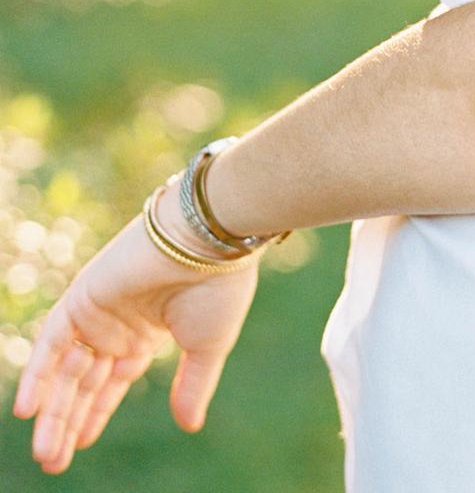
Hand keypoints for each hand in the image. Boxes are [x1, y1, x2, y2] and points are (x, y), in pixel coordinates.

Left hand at [10, 203, 260, 474]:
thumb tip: (190, 426)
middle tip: (52, 462)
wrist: (209, 240)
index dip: (96, 412)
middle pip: (84, 382)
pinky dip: (38, 373)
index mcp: (148, 334)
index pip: (112, 381)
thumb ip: (193, 385)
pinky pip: (50, 342)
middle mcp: (118, 325)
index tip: (79, 444)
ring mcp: (98, 312)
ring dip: (52, 409)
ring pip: (65, 370)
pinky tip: (28, 409)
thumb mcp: (209, 347)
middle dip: (68, 421)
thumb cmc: (219, 288)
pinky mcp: (82, 298)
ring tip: (44, 451)